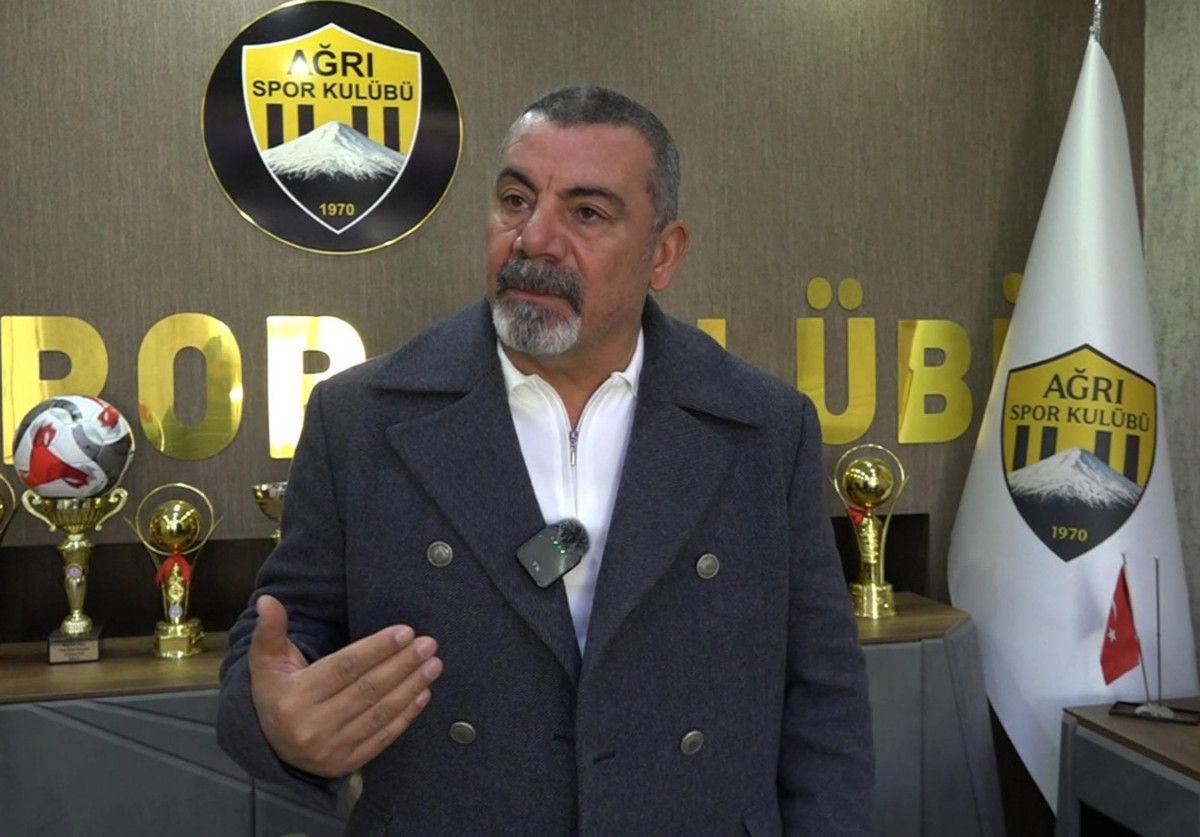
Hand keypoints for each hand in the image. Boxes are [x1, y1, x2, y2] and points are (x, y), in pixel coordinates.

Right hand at [248, 594, 442, 777]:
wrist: (271, 748)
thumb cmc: (274, 693)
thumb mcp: (265, 662)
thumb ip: (270, 631)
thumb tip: (268, 599)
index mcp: (293, 698)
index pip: (344, 668)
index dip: (377, 649)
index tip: (405, 631)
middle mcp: (312, 727)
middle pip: (367, 690)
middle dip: (403, 664)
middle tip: (429, 645)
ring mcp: (331, 748)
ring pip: (380, 713)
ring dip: (412, 687)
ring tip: (433, 665)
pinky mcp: (347, 763)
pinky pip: (383, 737)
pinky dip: (406, 715)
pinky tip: (423, 694)